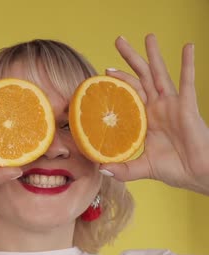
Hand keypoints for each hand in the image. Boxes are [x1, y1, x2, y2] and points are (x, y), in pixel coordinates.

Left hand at [101, 34, 208, 194]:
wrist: (197, 175)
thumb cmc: (174, 169)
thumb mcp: (141, 168)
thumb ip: (122, 169)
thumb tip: (101, 168)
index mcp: (146, 118)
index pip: (129, 93)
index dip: (119, 81)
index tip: (105, 71)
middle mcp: (158, 107)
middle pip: (141, 76)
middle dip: (130, 58)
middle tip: (119, 40)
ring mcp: (172, 105)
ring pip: (159, 74)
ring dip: (153, 55)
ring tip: (148, 36)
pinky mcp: (187, 107)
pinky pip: (187, 82)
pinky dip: (187, 64)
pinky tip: (187, 47)